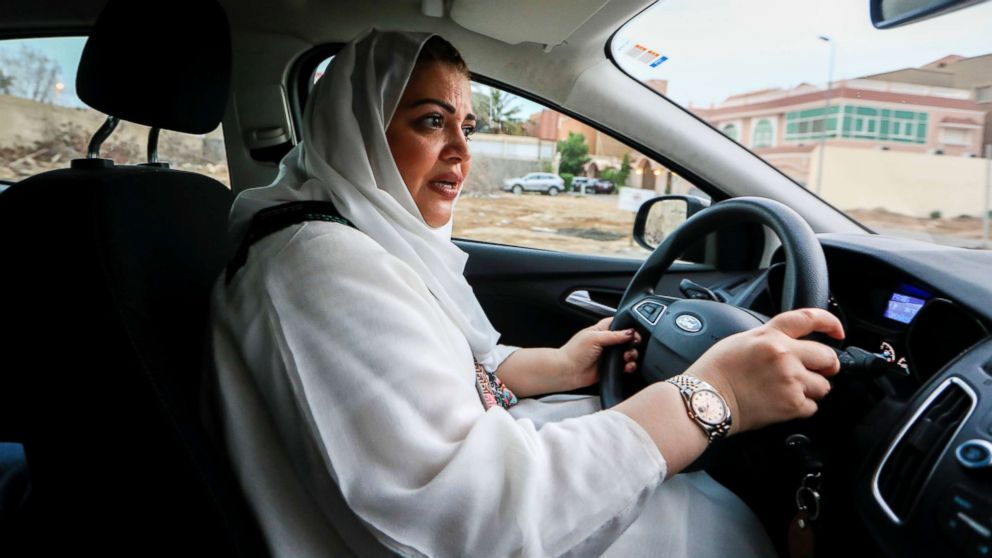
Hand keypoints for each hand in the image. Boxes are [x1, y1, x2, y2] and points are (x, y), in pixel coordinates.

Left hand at [558, 317, 640, 390]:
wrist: (568, 371)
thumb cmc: (574, 352)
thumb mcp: (594, 338)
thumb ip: (614, 335)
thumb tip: (630, 332)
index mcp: (602, 330)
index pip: (619, 323)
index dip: (628, 326)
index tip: (634, 331)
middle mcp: (607, 342)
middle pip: (627, 339)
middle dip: (633, 342)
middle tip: (632, 345)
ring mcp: (609, 355)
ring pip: (628, 353)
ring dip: (632, 354)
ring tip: (627, 357)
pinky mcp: (610, 367)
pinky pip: (625, 366)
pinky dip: (629, 366)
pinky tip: (627, 366)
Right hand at [686, 308, 844, 434]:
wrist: (707, 399)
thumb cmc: (716, 371)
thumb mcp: (741, 340)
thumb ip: (769, 338)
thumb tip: (789, 343)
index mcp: (771, 335)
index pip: (810, 319)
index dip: (830, 323)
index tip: (838, 332)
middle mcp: (784, 355)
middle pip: (827, 357)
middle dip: (826, 366)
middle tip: (818, 372)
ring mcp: (790, 380)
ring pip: (823, 385)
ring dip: (811, 389)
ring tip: (789, 391)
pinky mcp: (791, 405)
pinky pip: (812, 407)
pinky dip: (801, 407)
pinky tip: (782, 403)